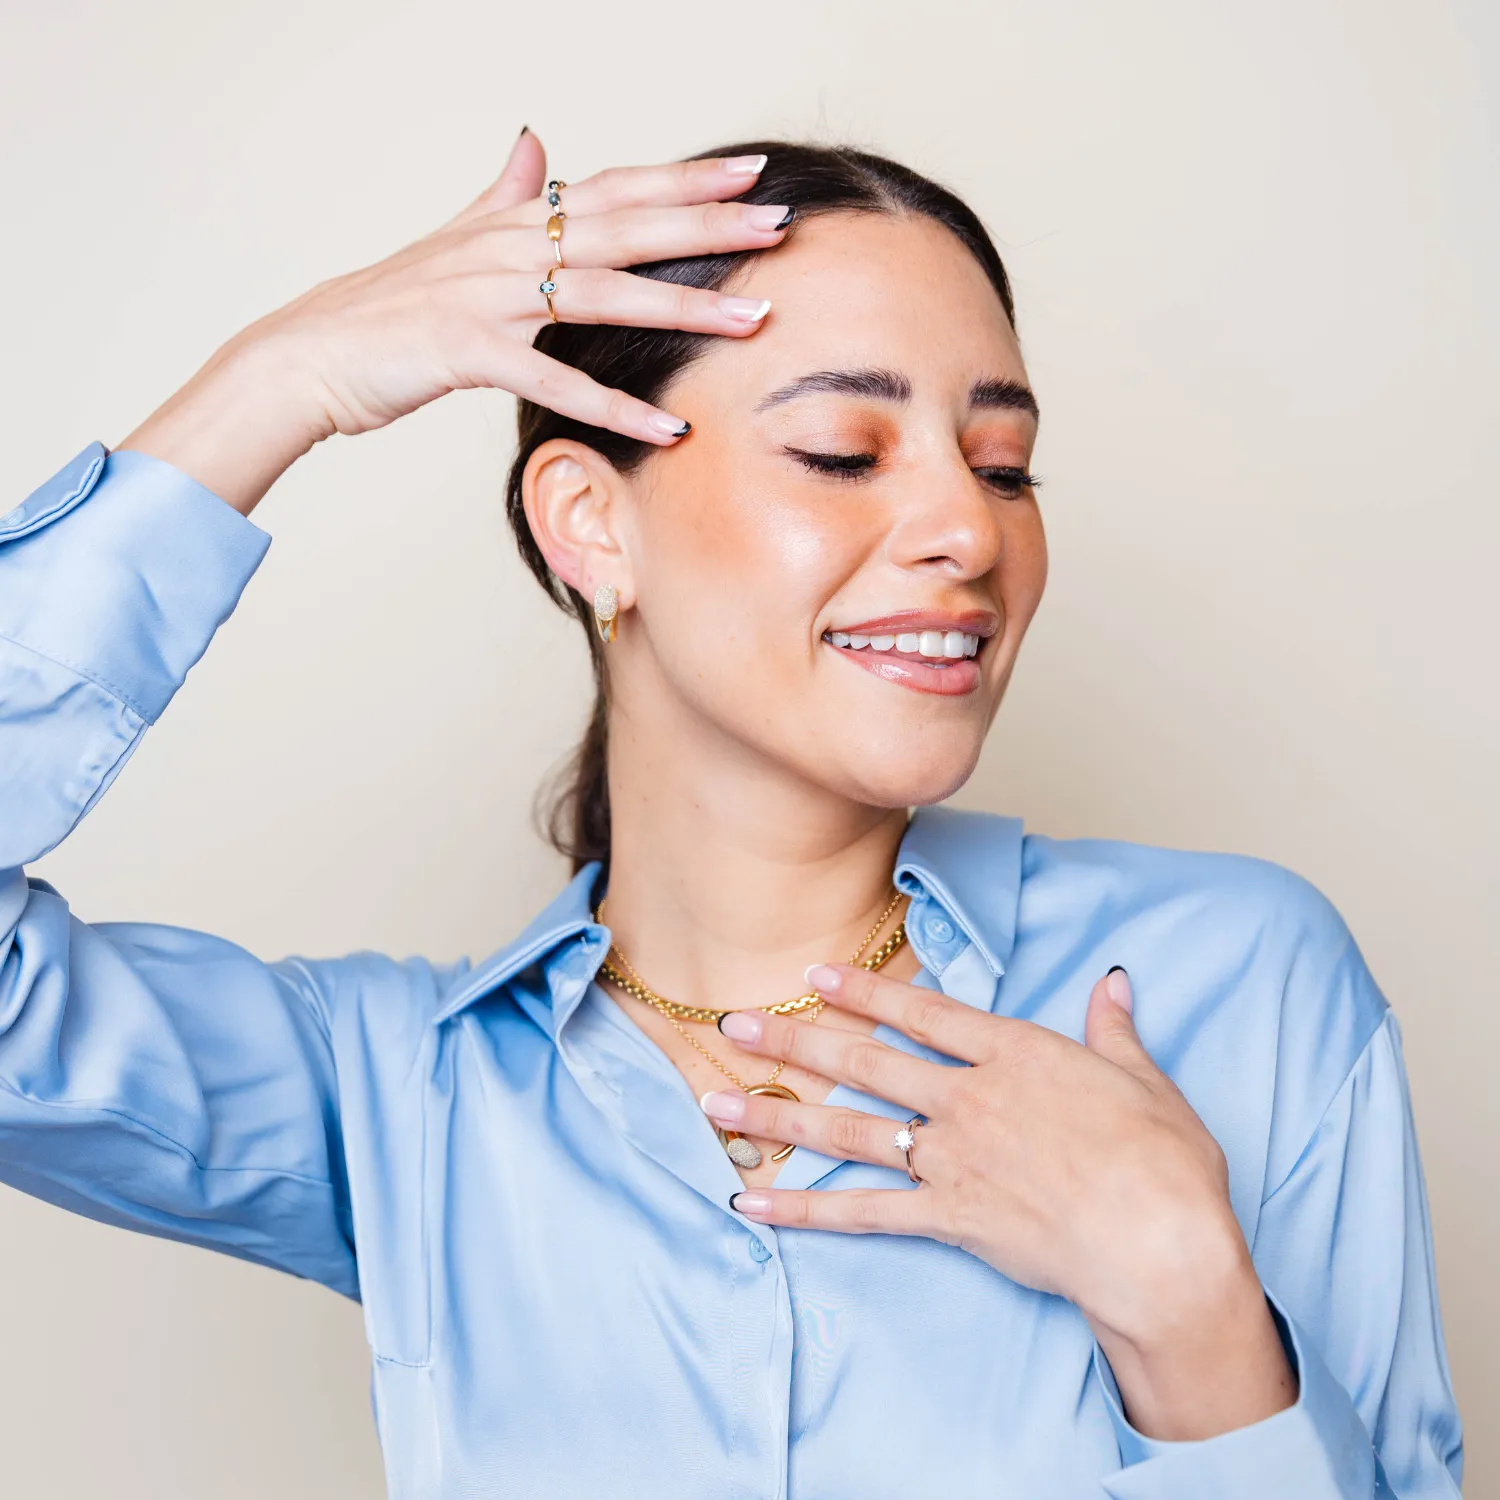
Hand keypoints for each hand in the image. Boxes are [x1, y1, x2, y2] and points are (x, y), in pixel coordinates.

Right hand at [118, 129, 788, 513]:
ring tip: (755, 319)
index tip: (750, 174)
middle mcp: (508, 247)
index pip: (615, 190)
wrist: (306, 353)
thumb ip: (501, 195)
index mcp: (513, 223)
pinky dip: (614, 408)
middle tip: (780, 226)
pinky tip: (669, 428)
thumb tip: (535, 144)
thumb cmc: (384, 308)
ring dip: (684, 308)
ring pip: (604, 296)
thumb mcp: (451, 241)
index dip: (684, 180)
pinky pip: (555, 382)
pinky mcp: (467, 352)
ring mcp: (488, 297)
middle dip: (708, 225)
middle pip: (626, 229)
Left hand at [700, 964, 1297, 1441]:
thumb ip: (1112, 1029)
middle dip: (794, 1040)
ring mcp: (951, 1159)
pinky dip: (806, 1208)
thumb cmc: (1166, 1164)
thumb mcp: (1145, 1080)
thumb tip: (1112, 983)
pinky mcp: (947, 1219)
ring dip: (777, 1114)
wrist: (1160, 1245)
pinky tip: (755, 1202)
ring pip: (846, 1129)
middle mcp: (968, 1099)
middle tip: (733, 1023)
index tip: (815, 975)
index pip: (923, 1012)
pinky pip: (863, 1213)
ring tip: (716, 1101)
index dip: (865, 990)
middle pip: (864, 1062)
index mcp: (1015, 1056)